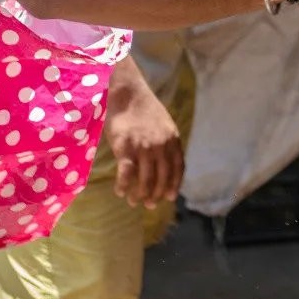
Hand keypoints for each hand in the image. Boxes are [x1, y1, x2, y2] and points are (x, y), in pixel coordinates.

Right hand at [104, 59, 183, 209]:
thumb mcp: (164, 123)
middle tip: (150, 205)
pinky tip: (120, 192)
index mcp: (173, 139)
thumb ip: (167, 141)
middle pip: (162, 177)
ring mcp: (144, 147)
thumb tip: (167, 159)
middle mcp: (161, 145)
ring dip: (140, 194)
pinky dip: (123, 186)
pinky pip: (126, 174)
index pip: (178, 168)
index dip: (174, 184)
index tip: (170, 197)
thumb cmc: (143, 107)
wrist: (127, 92)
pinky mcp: (125, 147)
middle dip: (156, 194)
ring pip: (145, 180)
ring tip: (134, 202)